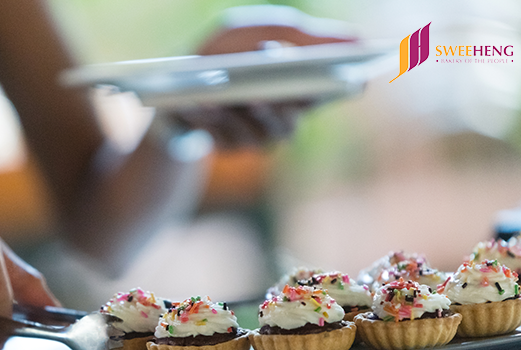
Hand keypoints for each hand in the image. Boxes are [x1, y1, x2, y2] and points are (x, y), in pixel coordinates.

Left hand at [174, 5, 356, 148]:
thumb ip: (295, 32)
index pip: (337, 91)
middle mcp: (283, 114)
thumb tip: (355, 39)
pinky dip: (214, 119)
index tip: (354, 79)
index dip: (348, 88)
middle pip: (296, 119)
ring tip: (238, 97)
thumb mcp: (250, 31)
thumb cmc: (218, 53)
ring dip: (252, 112)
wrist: (165, 83)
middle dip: (285, 101)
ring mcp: (257, 135)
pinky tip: (201, 104)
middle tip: (272, 88)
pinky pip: (228, 138)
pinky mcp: (228, 146)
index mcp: (297, 82)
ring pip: (268, 133)